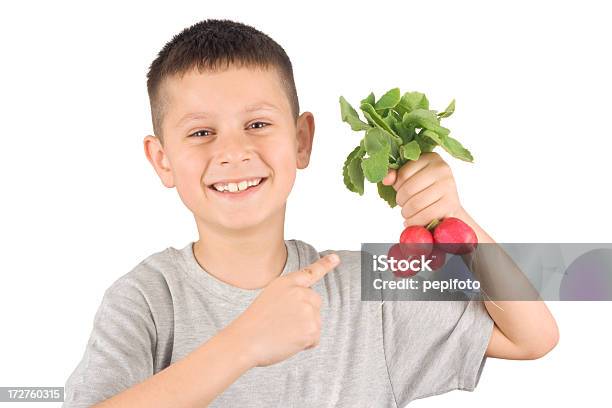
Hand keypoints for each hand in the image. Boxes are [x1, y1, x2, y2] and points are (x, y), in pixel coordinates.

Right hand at [225, 254, 340, 366]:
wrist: (245, 341)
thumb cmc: (253, 325)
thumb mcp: (270, 298)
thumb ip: (290, 296)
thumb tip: (308, 308)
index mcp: (286, 283)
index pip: (309, 272)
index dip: (325, 264)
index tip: (336, 258)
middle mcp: (300, 292)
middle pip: (315, 303)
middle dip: (305, 315)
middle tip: (283, 324)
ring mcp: (307, 309)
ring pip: (315, 322)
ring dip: (303, 331)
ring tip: (282, 333)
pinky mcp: (312, 327)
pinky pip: (315, 338)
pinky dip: (304, 344)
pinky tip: (288, 342)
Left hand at [382, 152, 462, 227]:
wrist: (448, 209)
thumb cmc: (425, 191)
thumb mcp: (410, 179)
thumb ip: (395, 176)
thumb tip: (386, 179)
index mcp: (430, 158)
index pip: (402, 174)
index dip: (398, 187)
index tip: (402, 191)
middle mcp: (442, 168)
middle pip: (408, 190)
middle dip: (401, 201)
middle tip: (404, 205)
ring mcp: (448, 186)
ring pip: (415, 204)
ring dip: (406, 213)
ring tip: (408, 213)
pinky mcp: (450, 204)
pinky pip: (424, 216)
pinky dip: (414, 222)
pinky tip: (413, 221)